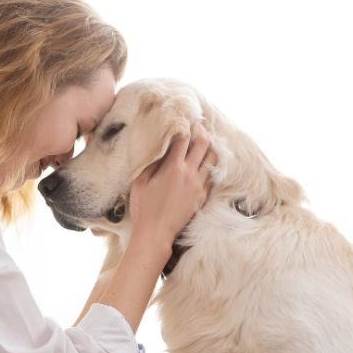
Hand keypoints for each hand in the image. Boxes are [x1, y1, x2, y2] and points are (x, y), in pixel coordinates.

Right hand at [128, 124, 217, 250]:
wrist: (156, 233)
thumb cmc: (144, 207)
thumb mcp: (140, 181)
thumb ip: (150, 162)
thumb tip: (157, 147)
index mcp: (173, 167)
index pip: (183, 139)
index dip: (184, 126)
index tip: (183, 119)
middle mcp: (190, 174)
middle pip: (203, 145)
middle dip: (201, 132)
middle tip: (198, 126)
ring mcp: (199, 186)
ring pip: (212, 159)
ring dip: (209, 148)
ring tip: (205, 142)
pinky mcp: (202, 197)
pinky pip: (211, 176)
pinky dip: (210, 166)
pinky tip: (205, 164)